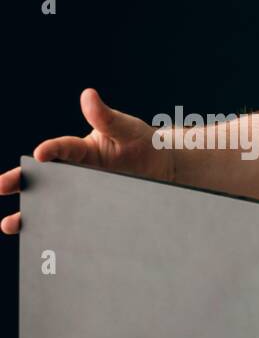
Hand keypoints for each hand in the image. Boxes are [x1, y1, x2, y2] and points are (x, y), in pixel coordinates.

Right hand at [1, 88, 166, 233]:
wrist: (164, 172)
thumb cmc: (143, 145)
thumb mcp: (127, 129)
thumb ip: (107, 117)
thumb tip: (89, 95)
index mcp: (80, 150)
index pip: (62, 148)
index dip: (51, 150)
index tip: (40, 154)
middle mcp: (75, 172)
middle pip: (43, 178)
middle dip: (20, 183)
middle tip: (1, 187)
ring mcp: (82, 194)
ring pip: (51, 203)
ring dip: (30, 214)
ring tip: (11, 224)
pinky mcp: (91, 212)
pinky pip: (72, 221)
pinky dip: (58, 231)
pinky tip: (45, 241)